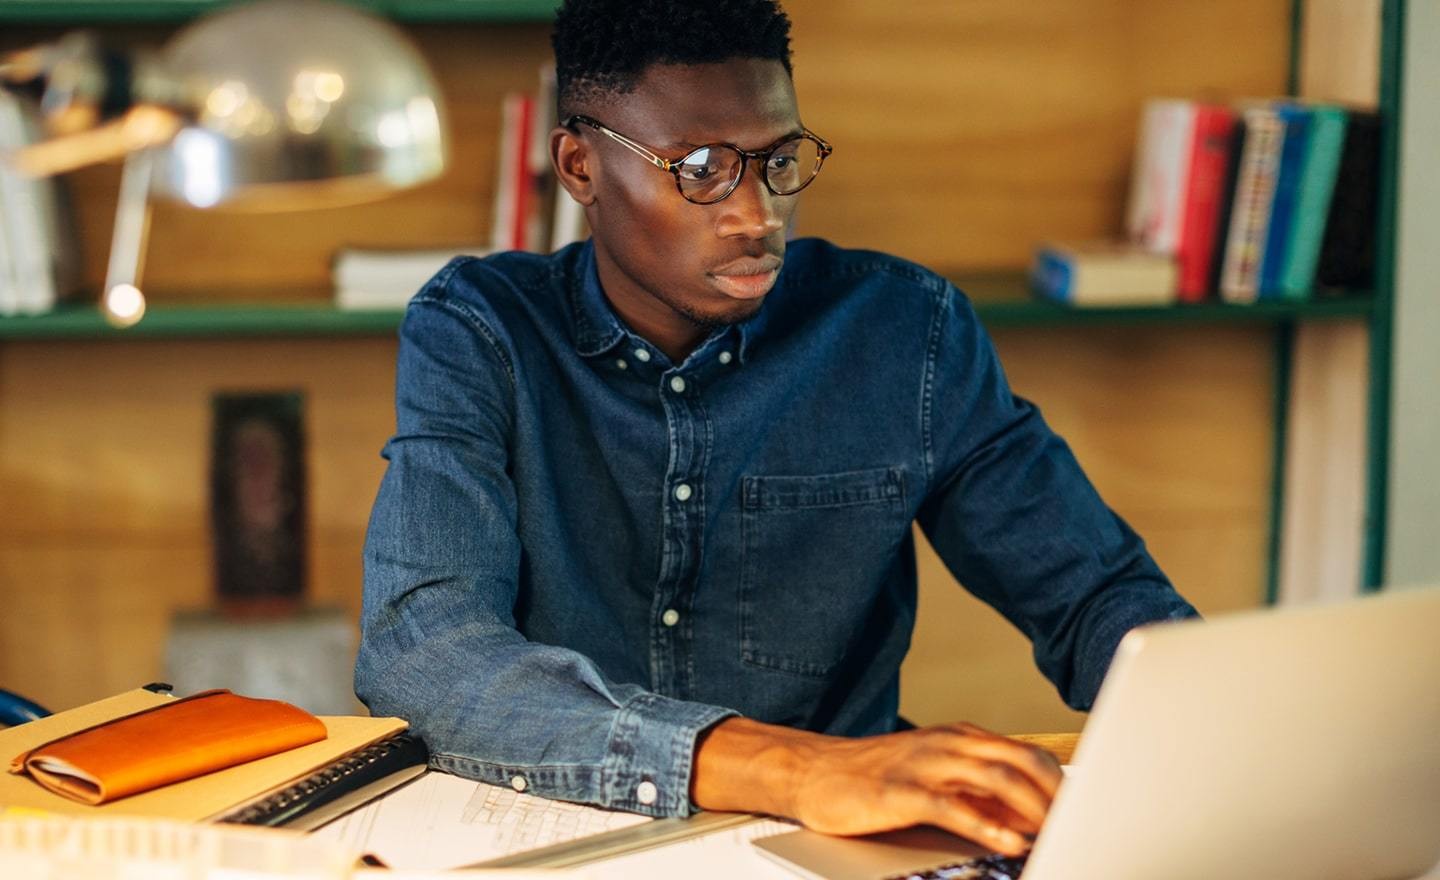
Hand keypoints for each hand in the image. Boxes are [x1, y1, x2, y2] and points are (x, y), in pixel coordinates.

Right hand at [691, 719, 1061, 856]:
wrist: (813, 771)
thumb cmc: (874, 779)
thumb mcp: (934, 777)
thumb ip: (977, 791)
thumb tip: (1029, 817)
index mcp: (960, 738)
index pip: (1026, 752)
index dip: (1060, 783)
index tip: (1085, 811)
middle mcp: (948, 743)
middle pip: (1021, 760)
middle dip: (1056, 795)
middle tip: (1079, 824)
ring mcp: (925, 764)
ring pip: (997, 779)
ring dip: (1034, 810)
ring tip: (1055, 835)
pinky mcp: (902, 791)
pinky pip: (954, 807)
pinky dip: (988, 826)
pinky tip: (1011, 843)